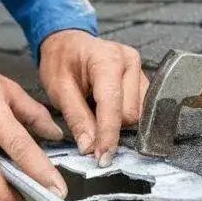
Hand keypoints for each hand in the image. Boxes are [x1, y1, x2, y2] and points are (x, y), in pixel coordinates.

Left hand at [39, 30, 148, 165]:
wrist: (68, 43)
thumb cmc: (61, 61)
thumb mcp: (58, 89)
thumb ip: (76, 118)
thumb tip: (89, 147)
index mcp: (107, 59)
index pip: (113, 105)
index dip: (107, 135)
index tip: (101, 157)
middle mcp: (130, 62)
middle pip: (130, 113)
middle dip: (110, 127)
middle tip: (87, 124)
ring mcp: (140, 69)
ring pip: (138, 114)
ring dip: (117, 122)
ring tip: (95, 111)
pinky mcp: (143, 79)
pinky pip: (140, 108)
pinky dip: (122, 116)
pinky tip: (107, 109)